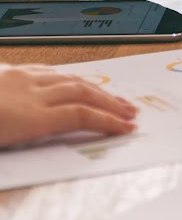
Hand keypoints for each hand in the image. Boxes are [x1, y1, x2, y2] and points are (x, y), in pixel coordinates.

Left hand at [0, 64, 136, 147]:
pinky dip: (70, 76)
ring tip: (111, 96)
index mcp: (27, 117)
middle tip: (130, 111)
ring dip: (95, 88)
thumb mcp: (5, 150)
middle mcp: (29, 92)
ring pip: (69, 78)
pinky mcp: (10, 71)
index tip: (126, 128)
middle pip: (81, 93)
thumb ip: (35, 139)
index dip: (108, 121)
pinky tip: (76, 80)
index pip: (80, 116)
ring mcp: (20, 78)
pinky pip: (49, 70)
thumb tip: (64, 136)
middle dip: (111, 102)